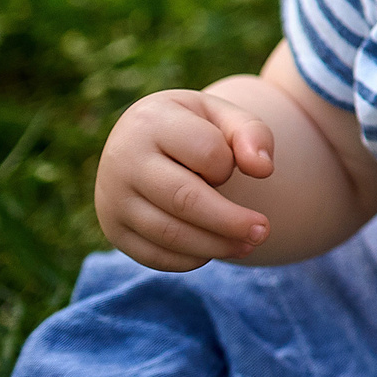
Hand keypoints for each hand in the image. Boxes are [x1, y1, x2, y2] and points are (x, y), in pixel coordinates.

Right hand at [95, 88, 276, 269]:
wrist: (141, 142)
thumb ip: (251, 133)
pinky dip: (189, 260)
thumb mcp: (221, 116)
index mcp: (151, 121)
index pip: (206, 152)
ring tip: (248, 245)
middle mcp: (123, 160)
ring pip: (169, 233)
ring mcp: (113, 199)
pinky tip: (214, 252)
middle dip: (230, 221)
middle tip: (263, 232)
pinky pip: (152, 255)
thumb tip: (264, 170)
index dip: (229, 165)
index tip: (234, 165)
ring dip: (215, 245)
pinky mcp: (114, 230)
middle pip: (183, 199)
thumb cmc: (192, 129)